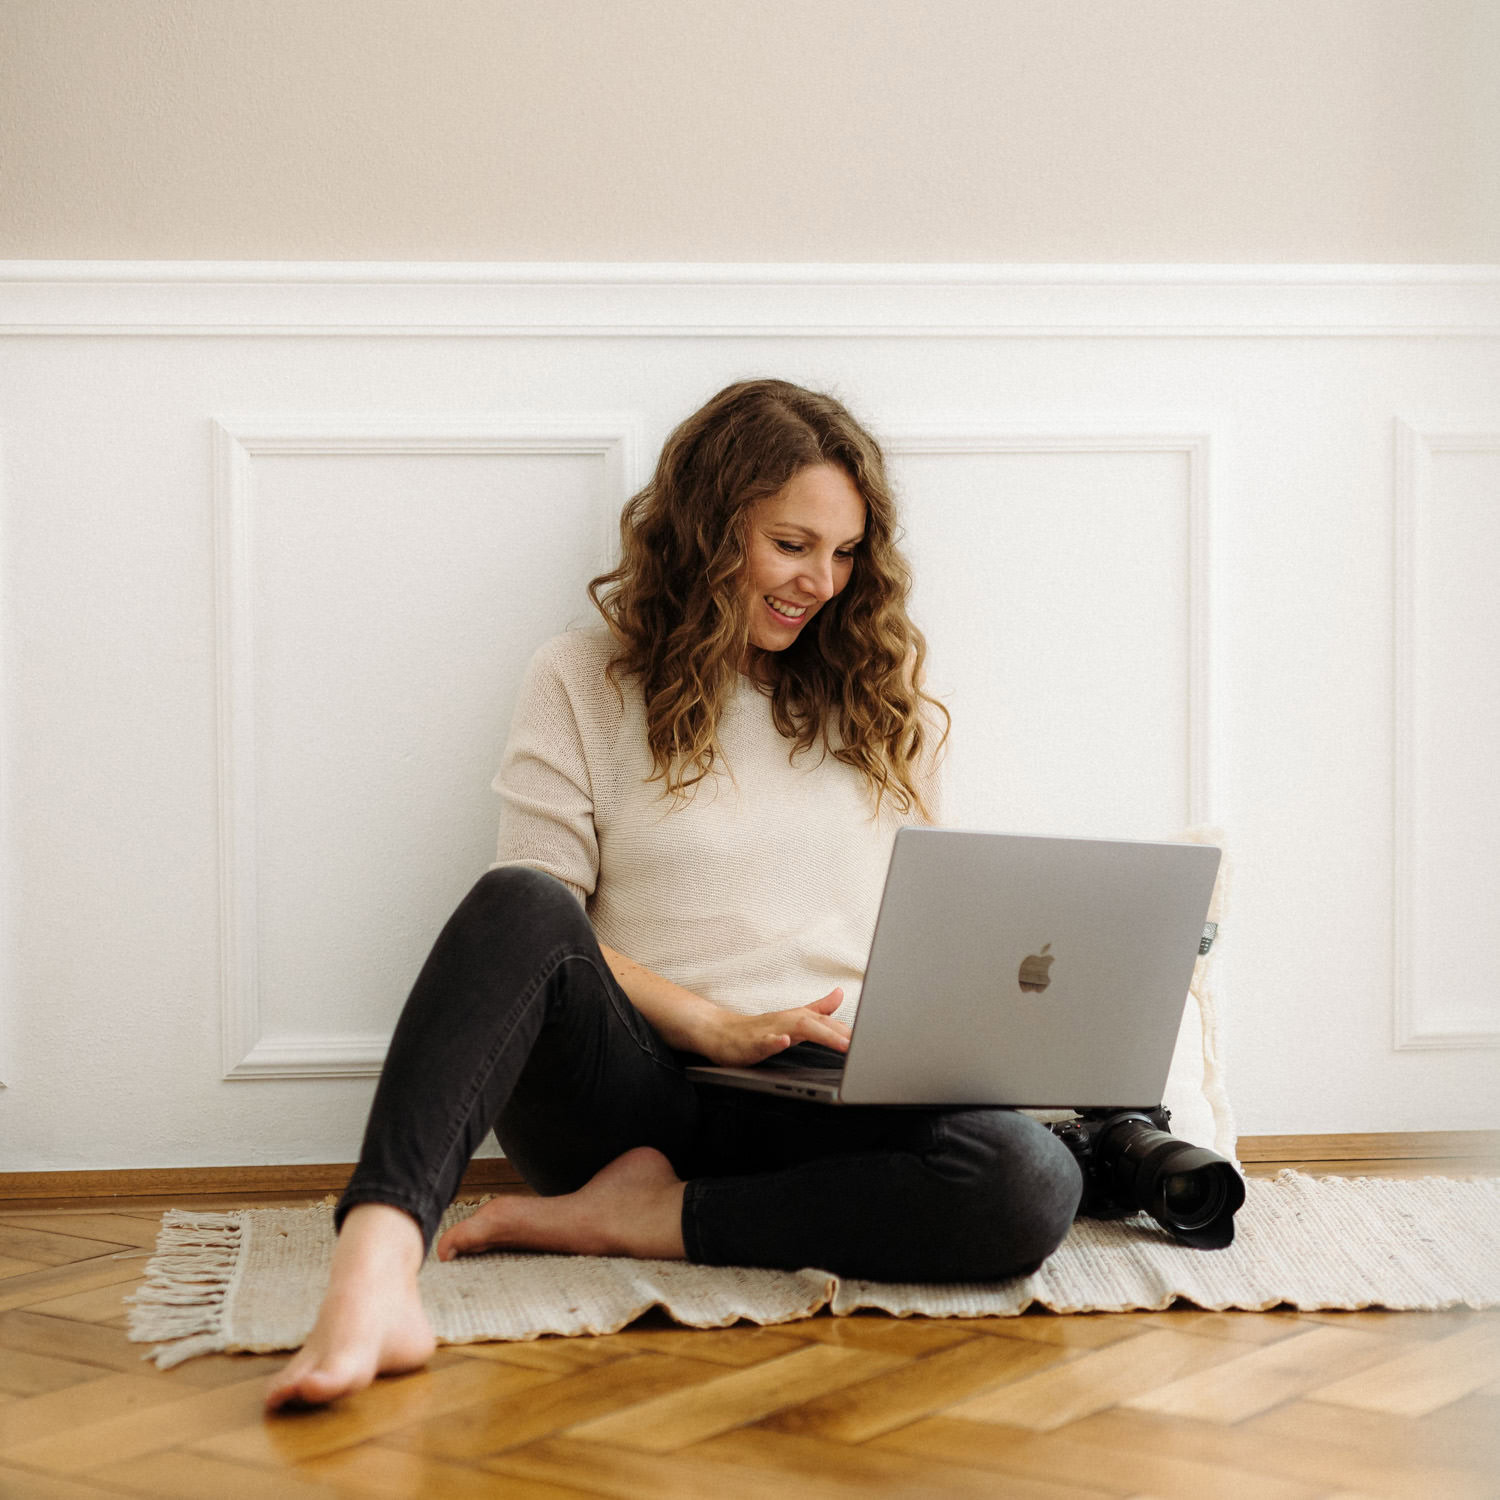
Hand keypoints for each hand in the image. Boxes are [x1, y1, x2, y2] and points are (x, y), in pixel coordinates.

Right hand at [697, 987, 849, 1066]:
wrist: (719, 1032)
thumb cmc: (757, 1028)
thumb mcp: (793, 1017)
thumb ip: (818, 1008)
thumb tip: (840, 994)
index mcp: (798, 1018)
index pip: (829, 1023)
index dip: (850, 1031)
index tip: (873, 1039)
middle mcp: (786, 1021)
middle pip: (817, 1023)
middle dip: (840, 1033)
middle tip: (862, 1044)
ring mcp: (769, 1031)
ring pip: (795, 1028)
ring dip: (819, 1034)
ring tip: (841, 1044)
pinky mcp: (751, 1043)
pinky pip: (763, 1041)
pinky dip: (775, 1041)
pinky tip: (784, 1042)